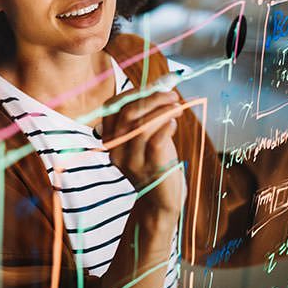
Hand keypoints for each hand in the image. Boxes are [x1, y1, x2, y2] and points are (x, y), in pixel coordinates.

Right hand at [108, 90, 185, 215]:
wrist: (159, 201)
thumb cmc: (155, 163)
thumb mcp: (144, 138)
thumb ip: (146, 116)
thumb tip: (163, 86)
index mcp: (110, 139)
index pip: (112, 107)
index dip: (133, 92)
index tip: (154, 87)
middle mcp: (116, 150)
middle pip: (128, 114)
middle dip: (151, 98)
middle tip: (172, 95)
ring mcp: (132, 162)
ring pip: (141, 126)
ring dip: (162, 111)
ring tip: (177, 106)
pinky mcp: (150, 170)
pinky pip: (155, 143)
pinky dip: (166, 127)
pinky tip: (174, 123)